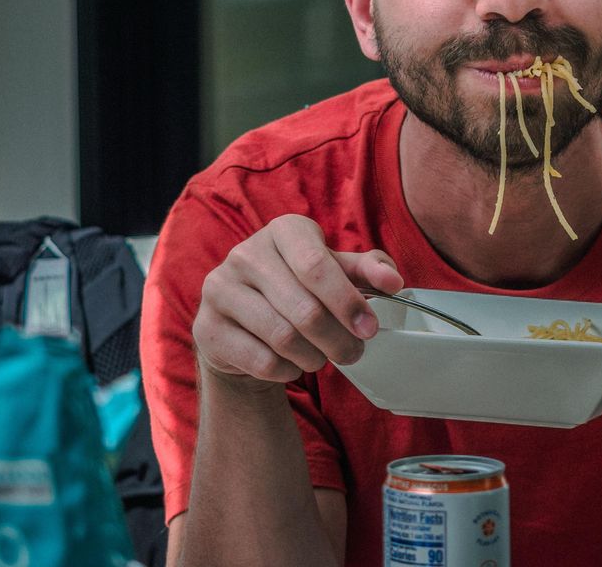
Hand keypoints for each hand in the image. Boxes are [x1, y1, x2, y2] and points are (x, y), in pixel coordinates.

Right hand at [192, 215, 403, 384]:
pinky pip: (261, 360)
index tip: (370, 329)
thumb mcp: (336, 274)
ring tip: (322, 358)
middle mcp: (246, 253)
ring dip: (314, 357)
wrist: (245, 326)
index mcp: (284, 231)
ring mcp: (220, 290)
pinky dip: (286, 370)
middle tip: (354, 353)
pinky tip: (292, 365)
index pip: (317, 266)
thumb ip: (367, 272)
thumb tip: (394, 282)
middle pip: (304, 309)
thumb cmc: (300, 292)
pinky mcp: (207, 328)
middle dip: (338, 340)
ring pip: (283, 338)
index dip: (347, 302)